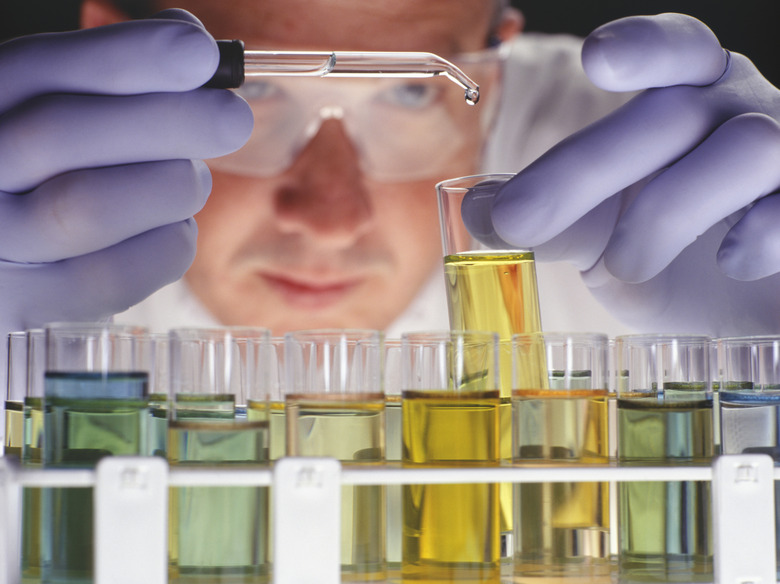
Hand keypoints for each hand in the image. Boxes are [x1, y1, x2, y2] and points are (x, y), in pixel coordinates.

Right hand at [0, 10, 251, 339]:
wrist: (15, 253)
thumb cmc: (55, 174)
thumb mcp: (63, 111)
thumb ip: (117, 79)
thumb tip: (194, 55)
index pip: (39, 69)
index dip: (127, 57)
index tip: (199, 55)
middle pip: (60, 135)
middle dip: (166, 121)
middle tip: (231, 118)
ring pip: (88, 208)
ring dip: (168, 186)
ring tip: (191, 179)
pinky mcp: (27, 306)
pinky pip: (113, 277)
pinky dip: (166, 246)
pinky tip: (174, 226)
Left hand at [465, 13, 779, 334]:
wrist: (738, 312)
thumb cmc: (667, 259)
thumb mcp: (597, 236)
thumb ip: (548, 219)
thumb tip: (476, 208)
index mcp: (686, 100)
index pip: (676, 49)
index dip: (643, 46)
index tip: (598, 58)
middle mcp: (738, 112)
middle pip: (674, 112)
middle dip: (589, 167)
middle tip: (521, 222)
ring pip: (745, 146)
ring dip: (666, 211)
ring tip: (624, 265)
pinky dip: (758, 234)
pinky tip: (728, 262)